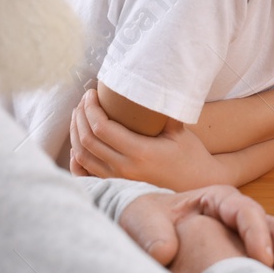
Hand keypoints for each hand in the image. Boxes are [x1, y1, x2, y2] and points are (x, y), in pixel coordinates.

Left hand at [71, 88, 222, 188]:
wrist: (197, 186)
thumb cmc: (191, 157)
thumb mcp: (179, 131)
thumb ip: (161, 111)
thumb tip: (148, 86)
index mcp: (140, 152)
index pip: (102, 128)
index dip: (91, 108)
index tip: (91, 93)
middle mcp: (125, 168)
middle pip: (87, 141)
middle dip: (80, 116)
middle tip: (84, 101)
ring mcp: (119, 180)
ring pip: (82, 157)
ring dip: (75, 134)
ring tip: (79, 117)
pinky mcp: (117, 186)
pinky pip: (86, 174)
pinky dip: (77, 158)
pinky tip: (77, 145)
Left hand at [119, 185, 273, 272]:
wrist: (144, 233)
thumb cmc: (146, 221)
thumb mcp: (140, 219)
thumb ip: (150, 232)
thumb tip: (164, 252)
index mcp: (221, 200)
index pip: (248, 211)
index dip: (258, 234)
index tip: (262, 259)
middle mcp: (243, 217)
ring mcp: (252, 237)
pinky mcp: (253, 259)